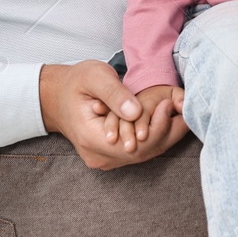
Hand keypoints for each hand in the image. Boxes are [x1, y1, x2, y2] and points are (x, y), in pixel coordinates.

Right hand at [38, 62, 188, 169]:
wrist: (55, 96)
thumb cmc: (76, 82)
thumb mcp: (94, 77)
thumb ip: (115, 94)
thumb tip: (137, 111)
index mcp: (91, 139)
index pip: (134, 146)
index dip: (156, 128)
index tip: (168, 104)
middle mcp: (99, 156)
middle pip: (143, 153)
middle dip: (166, 132)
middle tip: (181, 107)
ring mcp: (104, 160)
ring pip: (143, 154)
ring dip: (163, 135)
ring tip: (178, 112)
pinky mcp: (110, 156)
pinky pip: (138, 152)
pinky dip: (154, 137)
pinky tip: (166, 120)